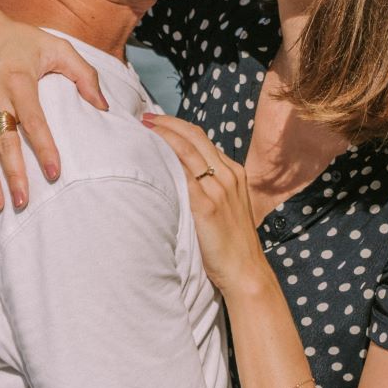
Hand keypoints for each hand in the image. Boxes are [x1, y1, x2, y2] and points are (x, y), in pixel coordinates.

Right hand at [0, 0, 107, 210]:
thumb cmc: (20, 40)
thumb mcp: (56, 46)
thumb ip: (84, 74)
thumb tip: (104, 106)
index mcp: (19, 81)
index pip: (33, 120)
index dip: (43, 147)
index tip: (54, 172)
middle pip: (3, 140)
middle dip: (13, 173)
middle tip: (24, 202)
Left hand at [145, 115, 268, 292]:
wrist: (245, 270)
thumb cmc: (232, 244)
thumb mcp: (228, 207)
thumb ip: (211, 188)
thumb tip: (182, 178)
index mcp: (234, 172)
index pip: (202, 139)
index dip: (177, 127)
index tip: (157, 122)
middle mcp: (228, 175)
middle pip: (194, 136)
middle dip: (167, 122)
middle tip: (144, 117)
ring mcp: (219, 189)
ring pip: (187, 150)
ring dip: (163, 135)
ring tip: (142, 128)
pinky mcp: (207, 206)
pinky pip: (184, 175)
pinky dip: (166, 159)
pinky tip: (150, 156)